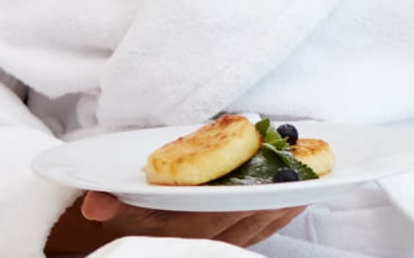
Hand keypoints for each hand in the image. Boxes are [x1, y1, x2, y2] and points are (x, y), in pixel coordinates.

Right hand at [44, 190, 304, 253]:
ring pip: (260, 225)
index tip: (276, 178)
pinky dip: (282, 212)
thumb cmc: (120, 218)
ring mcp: (217, 240)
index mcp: (179, 230)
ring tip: (318, 180)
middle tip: (311, 171)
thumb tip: (95, 202)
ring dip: (288, 205)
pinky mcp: (228, 237)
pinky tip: (302, 195)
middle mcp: (202, 239)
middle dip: (280, 196)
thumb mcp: (109, 210)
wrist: (122, 242)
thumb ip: (106, 203)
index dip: (249, 198)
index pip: (220, 214)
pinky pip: (262, 229)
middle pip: (250, 218)